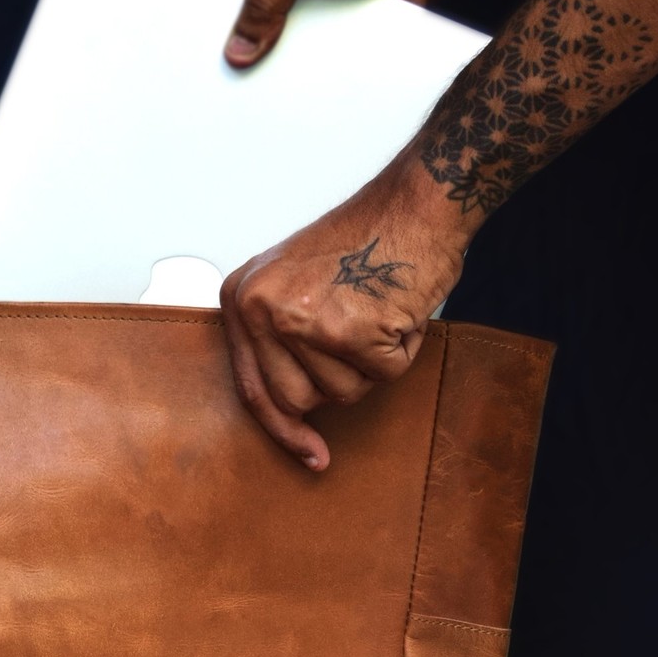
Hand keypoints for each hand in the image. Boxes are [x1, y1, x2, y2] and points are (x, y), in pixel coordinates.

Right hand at [217, 0, 464, 65]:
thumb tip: (238, 50)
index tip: (182, 38)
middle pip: (229, 2)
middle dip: (224, 32)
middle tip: (210, 68)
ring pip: (259, 29)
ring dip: (257, 54)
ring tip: (236, 86)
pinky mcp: (313, 15)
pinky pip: (288, 45)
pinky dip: (285, 64)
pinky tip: (272, 88)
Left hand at [220, 161, 473, 470]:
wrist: (415, 201)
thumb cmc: (364, 239)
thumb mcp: (291, 278)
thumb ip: (274, 335)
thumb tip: (284, 409)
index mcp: (242, 298)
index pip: (252, 388)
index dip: (281, 430)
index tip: (309, 455)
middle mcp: (264, 311)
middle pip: (296, 400)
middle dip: (335, 381)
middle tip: (358, 335)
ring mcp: (305, 322)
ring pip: (342, 394)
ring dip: (370, 363)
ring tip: (375, 310)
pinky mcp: (351, 331)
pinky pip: (383, 375)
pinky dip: (401, 349)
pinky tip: (397, 308)